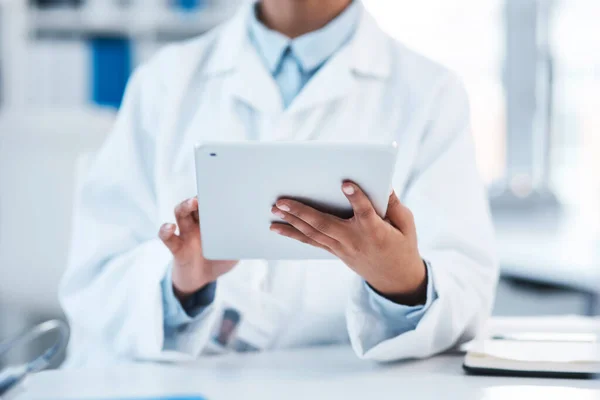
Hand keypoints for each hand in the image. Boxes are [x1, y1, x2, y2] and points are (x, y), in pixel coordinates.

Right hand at [159, 197, 236, 301]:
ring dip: (185, 206)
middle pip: (196, 203)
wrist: (202, 279)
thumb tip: (258, 233)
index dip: (218, 194)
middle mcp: (198, 223)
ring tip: (193, 202)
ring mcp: (186, 233)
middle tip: (210, 191)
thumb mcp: (235, 250)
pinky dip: (165, 231)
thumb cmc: (219, 259)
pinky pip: (167, 237)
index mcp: (213, 220)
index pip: (213, 202)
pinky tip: (169, 227)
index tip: (227, 187)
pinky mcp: (177, 248)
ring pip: (181, 213)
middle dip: (203, 195)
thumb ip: (242, 241)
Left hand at [270, 183, 426, 303]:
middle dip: (301, 211)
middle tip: (281, 201)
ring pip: (313, 234)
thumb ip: (393, 204)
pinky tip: (278, 228)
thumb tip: (382, 182)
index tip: (345, 183)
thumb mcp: (405, 224)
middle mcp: (354, 240)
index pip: (365, 212)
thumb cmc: (402, 246)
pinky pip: (312, 242)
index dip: (356, 197)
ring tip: (274, 210)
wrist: (395, 279)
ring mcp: (342, 248)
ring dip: (291, 222)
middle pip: (325, 224)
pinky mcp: (335, 252)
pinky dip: (294, 234)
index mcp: (376, 230)